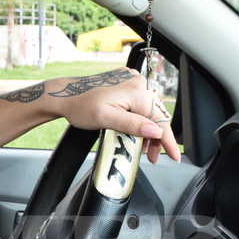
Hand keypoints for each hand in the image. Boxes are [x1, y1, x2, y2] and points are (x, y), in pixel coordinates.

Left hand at [45, 67, 180, 163]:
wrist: (65, 95)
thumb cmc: (81, 106)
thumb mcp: (106, 119)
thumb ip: (133, 125)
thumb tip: (156, 131)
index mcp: (137, 92)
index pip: (160, 120)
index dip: (168, 140)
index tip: (174, 155)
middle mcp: (138, 84)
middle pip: (156, 115)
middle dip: (157, 138)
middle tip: (151, 157)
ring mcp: (132, 82)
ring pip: (149, 110)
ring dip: (149, 129)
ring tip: (143, 147)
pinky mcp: (126, 84)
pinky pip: (141, 103)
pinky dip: (141, 118)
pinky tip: (137, 130)